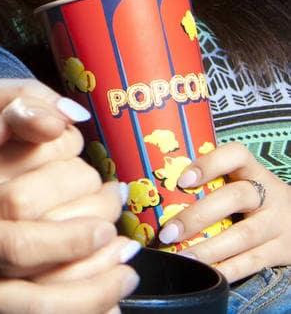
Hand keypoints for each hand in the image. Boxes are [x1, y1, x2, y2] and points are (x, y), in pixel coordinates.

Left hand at [157, 142, 290, 281]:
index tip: (183, 180)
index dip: (210, 164)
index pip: (237, 155)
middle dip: (198, 216)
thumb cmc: (256, 201)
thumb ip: (210, 181)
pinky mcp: (281, 252)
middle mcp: (269, 196)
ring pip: (243, 236)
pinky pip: (252, 263)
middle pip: (235, 198)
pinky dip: (227, 270)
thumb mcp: (243, 182)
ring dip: (208, 248)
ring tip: (180, 256)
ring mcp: (278, 225)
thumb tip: (152, 184)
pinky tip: (205, 274)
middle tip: (167, 231)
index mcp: (254, 172)